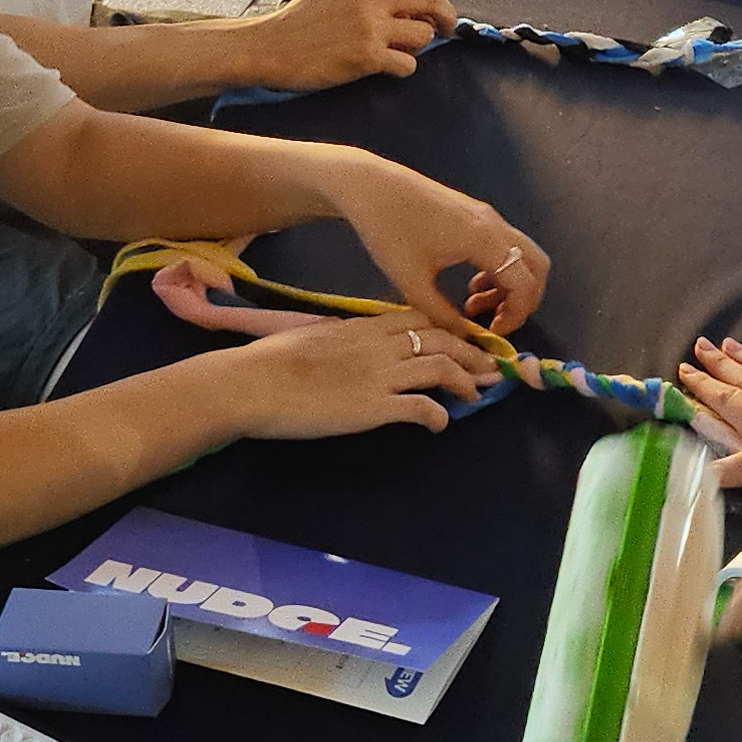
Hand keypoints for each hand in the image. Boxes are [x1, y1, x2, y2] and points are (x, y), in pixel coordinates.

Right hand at [218, 311, 500, 440]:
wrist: (252, 383)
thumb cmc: (269, 362)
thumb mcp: (313, 337)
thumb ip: (341, 340)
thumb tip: (350, 347)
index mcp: (361, 326)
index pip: (417, 318)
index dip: (446, 329)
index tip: (462, 340)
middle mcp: (377, 346)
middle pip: (438, 338)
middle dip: (470, 352)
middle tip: (489, 367)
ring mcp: (378, 375)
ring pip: (439, 367)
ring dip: (465, 381)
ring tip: (477, 394)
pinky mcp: (373, 407)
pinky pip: (419, 407)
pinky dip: (438, 415)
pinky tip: (441, 424)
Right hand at [234, 0, 456, 91]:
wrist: (267, 47)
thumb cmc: (296, 24)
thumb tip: (405, 9)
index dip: (421, 5)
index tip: (424, 18)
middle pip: (431, 0)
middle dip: (447, 16)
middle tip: (449, 30)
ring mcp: (370, 26)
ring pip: (423, 35)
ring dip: (417, 48)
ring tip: (397, 54)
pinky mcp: (367, 56)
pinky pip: (408, 64)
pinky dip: (403, 68)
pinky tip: (386, 69)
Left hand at [328, 159, 545, 333]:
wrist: (369, 186)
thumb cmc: (388, 231)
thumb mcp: (412, 282)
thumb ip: (442, 315)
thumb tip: (464, 340)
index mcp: (484, 240)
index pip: (524, 284)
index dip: (517, 315)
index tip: (492, 334)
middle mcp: (493, 224)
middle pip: (536, 266)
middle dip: (524, 299)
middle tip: (496, 321)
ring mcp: (485, 215)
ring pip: (520, 255)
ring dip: (508, 284)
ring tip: (473, 305)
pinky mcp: (474, 212)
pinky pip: (503, 245)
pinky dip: (497, 269)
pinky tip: (468, 284)